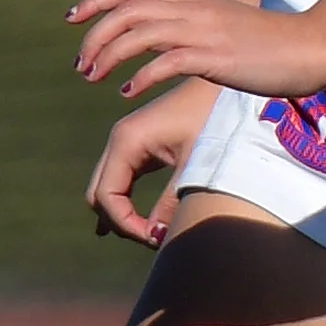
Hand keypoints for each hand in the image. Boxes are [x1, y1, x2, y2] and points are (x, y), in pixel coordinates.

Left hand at [70, 0, 325, 104]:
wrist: (310, 47)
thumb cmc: (269, 44)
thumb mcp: (222, 27)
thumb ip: (193, 26)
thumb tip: (167, 41)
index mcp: (190, 0)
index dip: (96, 0)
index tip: (72, 19)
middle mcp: (192, 9)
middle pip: (126, 10)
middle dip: (94, 36)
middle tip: (80, 66)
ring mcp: (203, 31)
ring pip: (139, 33)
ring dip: (108, 56)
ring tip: (94, 79)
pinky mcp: (216, 56)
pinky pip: (167, 62)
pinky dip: (141, 76)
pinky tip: (129, 93)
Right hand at [85, 77, 221, 248]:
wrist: (227, 85)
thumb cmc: (216, 121)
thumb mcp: (196, 165)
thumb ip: (173, 202)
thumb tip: (156, 237)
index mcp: (127, 141)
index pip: (106, 196)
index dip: (125, 224)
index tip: (156, 238)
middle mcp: (119, 140)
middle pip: (98, 195)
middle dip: (121, 222)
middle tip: (155, 239)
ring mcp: (126, 142)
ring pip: (106, 189)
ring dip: (123, 215)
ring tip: (155, 235)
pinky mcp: (138, 145)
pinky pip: (120, 180)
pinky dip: (125, 203)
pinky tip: (137, 226)